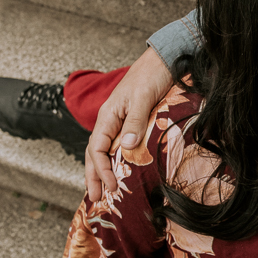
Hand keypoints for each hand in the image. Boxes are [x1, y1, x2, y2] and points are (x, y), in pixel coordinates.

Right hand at [85, 49, 174, 201]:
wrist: (164, 58)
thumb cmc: (152, 74)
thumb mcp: (142, 97)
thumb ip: (134, 121)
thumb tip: (126, 147)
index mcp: (108, 115)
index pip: (97, 148)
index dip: (101, 169)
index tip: (111, 187)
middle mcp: (110, 120)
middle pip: (95, 153)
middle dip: (93, 177)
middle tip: (95, 199)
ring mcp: (120, 121)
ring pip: (105, 151)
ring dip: (102, 172)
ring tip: (102, 191)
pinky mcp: (132, 122)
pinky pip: (119, 145)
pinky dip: (115, 161)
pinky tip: (119, 171)